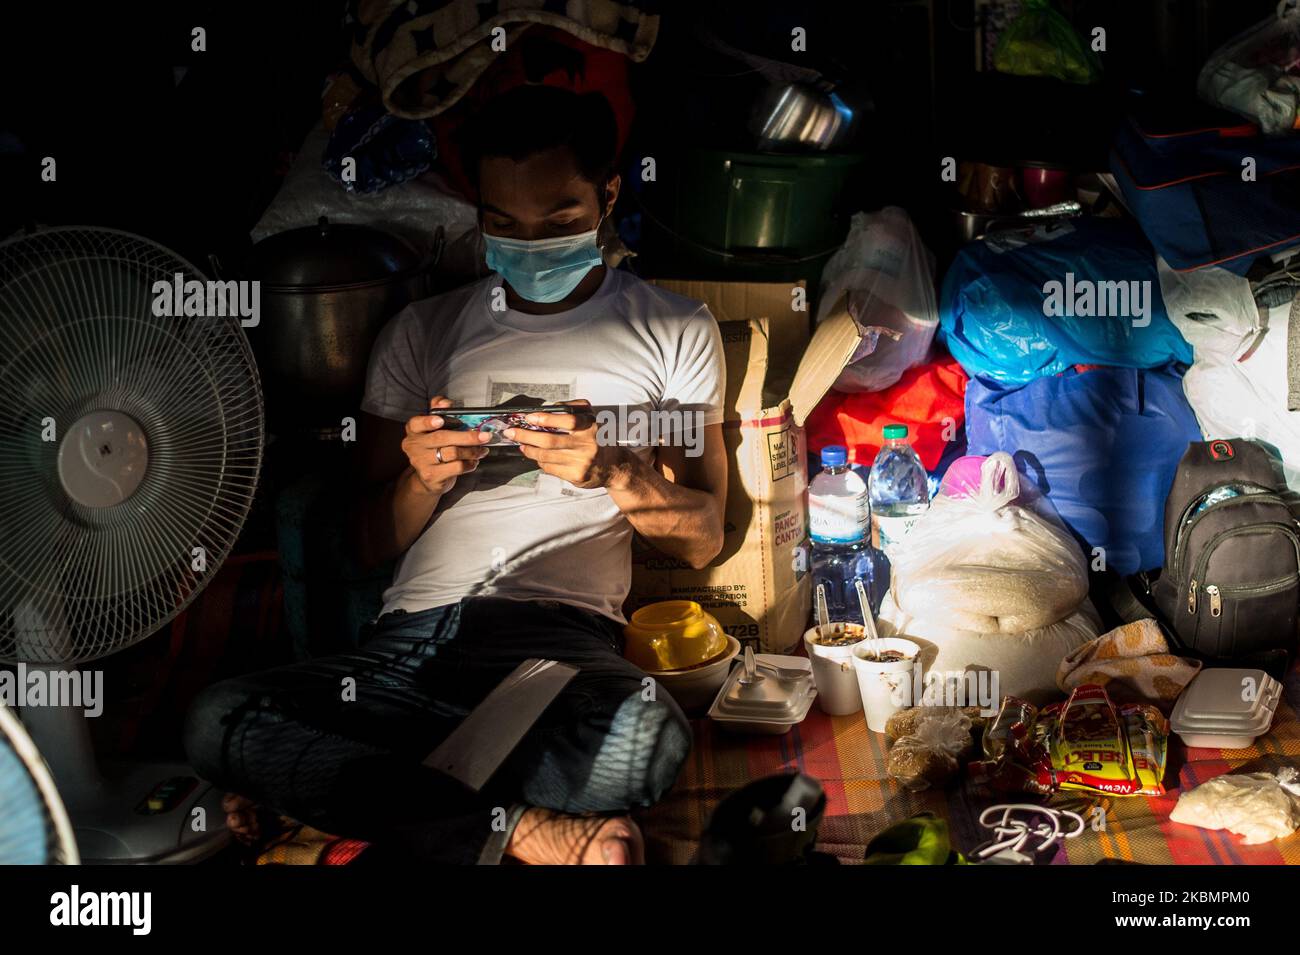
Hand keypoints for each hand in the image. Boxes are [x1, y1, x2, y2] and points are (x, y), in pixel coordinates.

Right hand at [402, 396, 491, 494]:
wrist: (428, 478)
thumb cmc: (435, 449)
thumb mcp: (434, 430)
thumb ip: (438, 412)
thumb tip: (444, 402)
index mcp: (414, 431)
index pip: (416, 423)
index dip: (428, 421)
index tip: (441, 420)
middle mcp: (413, 446)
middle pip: (442, 438)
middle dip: (467, 436)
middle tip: (484, 436)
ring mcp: (420, 462)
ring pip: (452, 453)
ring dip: (472, 451)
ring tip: (481, 450)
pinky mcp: (431, 476)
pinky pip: (456, 467)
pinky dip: (469, 464)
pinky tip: (473, 461)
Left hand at [506, 399, 634, 489]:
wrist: (614, 466)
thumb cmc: (598, 438)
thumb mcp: (592, 418)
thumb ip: (573, 409)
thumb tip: (548, 408)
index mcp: (591, 426)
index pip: (567, 420)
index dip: (546, 418)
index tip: (529, 417)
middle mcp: (587, 445)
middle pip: (550, 440)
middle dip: (526, 436)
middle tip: (512, 432)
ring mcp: (581, 462)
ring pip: (546, 456)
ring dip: (529, 450)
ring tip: (521, 444)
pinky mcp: (576, 476)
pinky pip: (550, 468)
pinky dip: (540, 462)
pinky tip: (537, 457)